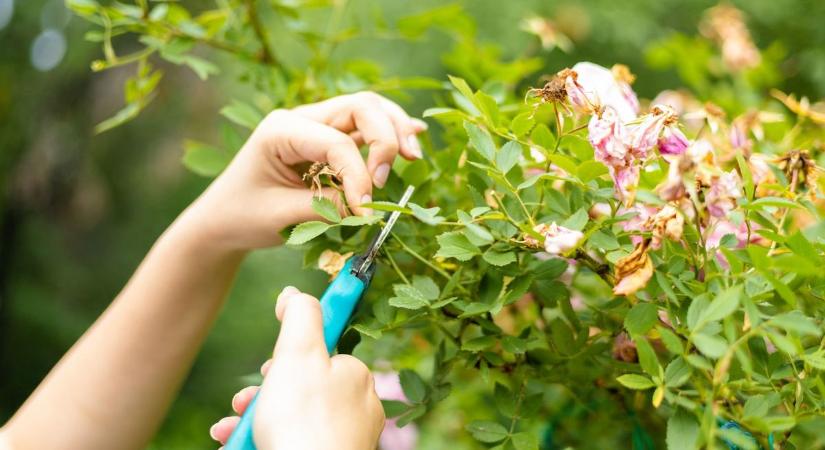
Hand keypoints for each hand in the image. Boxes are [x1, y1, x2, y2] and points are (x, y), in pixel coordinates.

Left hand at [187, 92, 425, 251]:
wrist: (222, 220)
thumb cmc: (243, 216)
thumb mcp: (280, 216)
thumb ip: (325, 207)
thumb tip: (367, 206)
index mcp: (281, 129)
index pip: (336, 142)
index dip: (358, 176)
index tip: (366, 210)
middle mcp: (301, 118)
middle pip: (360, 107)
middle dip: (385, 137)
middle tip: (388, 176)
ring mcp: (316, 125)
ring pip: (368, 109)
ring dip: (394, 129)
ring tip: (413, 154)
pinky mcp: (328, 139)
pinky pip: (365, 127)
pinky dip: (389, 133)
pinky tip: (412, 139)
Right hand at [209, 287, 384, 449]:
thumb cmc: (304, 420)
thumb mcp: (298, 353)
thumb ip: (299, 316)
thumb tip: (295, 294)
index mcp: (355, 375)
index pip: (317, 353)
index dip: (285, 356)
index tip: (268, 366)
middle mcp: (356, 406)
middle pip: (300, 386)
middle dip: (263, 391)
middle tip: (247, 400)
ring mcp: (343, 437)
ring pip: (290, 416)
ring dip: (254, 417)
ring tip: (234, 426)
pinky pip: (292, 441)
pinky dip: (262, 439)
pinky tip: (238, 442)